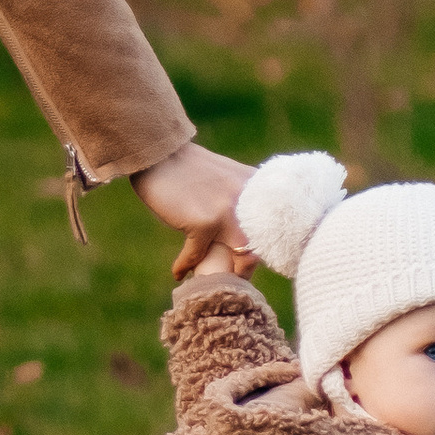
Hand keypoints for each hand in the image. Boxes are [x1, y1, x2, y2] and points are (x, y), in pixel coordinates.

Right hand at [133, 139, 255, 278]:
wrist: (160, 155)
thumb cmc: (189, 168)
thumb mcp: (228, 177)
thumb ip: (242, 198)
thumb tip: (248, 229)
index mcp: (256, 187)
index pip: (274, 227)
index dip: (264, 249)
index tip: (250, 262)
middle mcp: (248, 200)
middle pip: (262, 246)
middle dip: (250, 267)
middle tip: (234, 277)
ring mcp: (227, 212)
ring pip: (242, 257)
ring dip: (227, 274)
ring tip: (211, 280)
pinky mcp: (203, 223)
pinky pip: (197, 256)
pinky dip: (184, 266)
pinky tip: (178, 272)